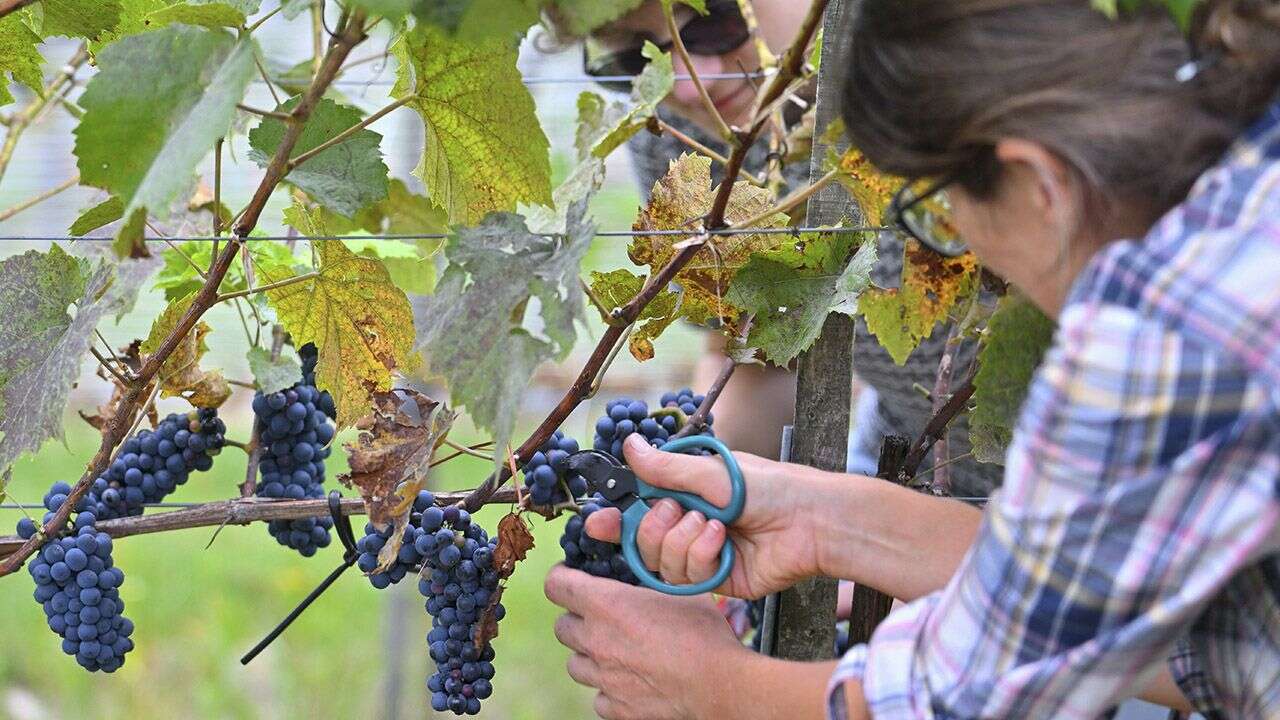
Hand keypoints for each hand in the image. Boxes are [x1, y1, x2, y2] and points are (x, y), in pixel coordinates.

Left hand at [544, 564, 754, 719]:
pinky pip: (599, 696)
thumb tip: (646, 571)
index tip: (571, 576)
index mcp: (607, 605)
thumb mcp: (680, 590)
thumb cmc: (703, 633)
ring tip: (617, 651)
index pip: (556, 585)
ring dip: (590, 654)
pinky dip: (609, 688)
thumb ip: (652, 580)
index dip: (561, 577)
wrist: (719, 685)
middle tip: (601, 617)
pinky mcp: (615, 707)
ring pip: (576, 664)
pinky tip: (632, 680)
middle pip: (562, 626)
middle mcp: (596, 641)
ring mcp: (603, 678)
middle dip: (577, 619)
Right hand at [584, 433, 821, 598]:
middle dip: (655, 527)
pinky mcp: (716, 581)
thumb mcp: (710, 472)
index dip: (616, 519)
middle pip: (643, 541)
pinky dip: (701, 558)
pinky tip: (724, 544)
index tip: (598, 523)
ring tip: (715, 525)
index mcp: (687, 495)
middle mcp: (690, 525)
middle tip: (678, 511)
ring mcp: (702, 555)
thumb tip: (629, 443)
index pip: (639, 509)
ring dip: (684, 541)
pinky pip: (686, 579)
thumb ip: (665, 468)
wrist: (809, 522)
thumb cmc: (767, 487)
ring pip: (661, 563)